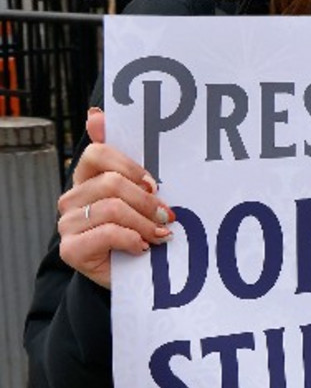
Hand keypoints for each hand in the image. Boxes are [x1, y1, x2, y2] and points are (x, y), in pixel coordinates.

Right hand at [57, 107, 172, 289]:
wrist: (134, 273)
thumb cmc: (140, 227)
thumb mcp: (141, 192)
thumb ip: (126, 157)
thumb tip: (96, 113)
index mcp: (86, 178)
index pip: (97, 153)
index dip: (130, 166)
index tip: (153, 182)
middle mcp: (71, 198)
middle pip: (111, 183)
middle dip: (147, 201)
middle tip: (166, 215)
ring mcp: (67, 224)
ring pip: (113, 209)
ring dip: (145, 223)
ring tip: (160, 234)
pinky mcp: (71, 249)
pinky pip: (108, 233)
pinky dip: (133, 239)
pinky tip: (143, 246)